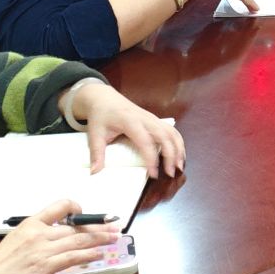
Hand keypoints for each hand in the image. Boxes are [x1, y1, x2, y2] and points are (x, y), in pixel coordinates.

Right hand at [0, 198, 122, 273]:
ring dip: (100, 239)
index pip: (60, 206)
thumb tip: (56, 235)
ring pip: (79, 241)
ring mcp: (44, 249)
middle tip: (114, 225)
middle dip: (98, 226)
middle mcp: (40, 232)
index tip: (85, 213)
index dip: (76, 207)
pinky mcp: (46, 266)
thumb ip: (37, 234)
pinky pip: (73, 257)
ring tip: (114, 237)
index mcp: (31, 222)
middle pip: (76, 226)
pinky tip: (99, 254)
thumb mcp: (16, 238)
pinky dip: (89, 255)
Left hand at [68, 80, 185, 175]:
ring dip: (179, 148)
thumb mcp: (95, 134)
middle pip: (164, 136)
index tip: (153, 174)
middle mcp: (145, 118)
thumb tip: (95, 173)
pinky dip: (178, 142)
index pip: (146, 141)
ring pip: (172, 132)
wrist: (104, 98)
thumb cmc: (101, 116)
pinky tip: (179, 155)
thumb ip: (96, 153)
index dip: (151, 159)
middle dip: (171, 154)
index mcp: (130, 121)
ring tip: (179, 166)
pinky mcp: (155, 120)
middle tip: (171, 173)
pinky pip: (171, 130)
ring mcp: (152, 118)